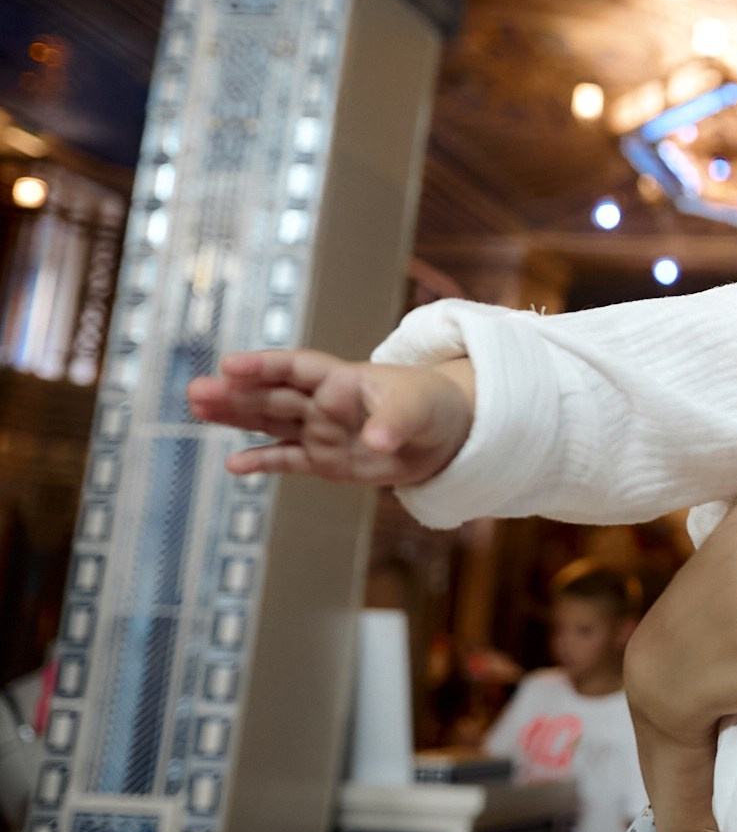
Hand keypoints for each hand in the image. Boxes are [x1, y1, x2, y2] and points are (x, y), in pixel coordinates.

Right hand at [185, 349, 474, 486]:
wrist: (445, 436)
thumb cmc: (431, 407)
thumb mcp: (418, 410)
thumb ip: (394, 424)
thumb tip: (375, 442)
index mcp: (343, 379)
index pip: (297, 367)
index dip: (265, 365)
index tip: (230, 365)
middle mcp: (324, 402)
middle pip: (272, 395)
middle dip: (235, 393)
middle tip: (195, 391)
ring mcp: (320, 431)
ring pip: (270, 422)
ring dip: (235, 417)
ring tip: (197, 409)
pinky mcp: (324, 460)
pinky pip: (287, 460)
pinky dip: (263, 462)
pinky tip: (233, 465)